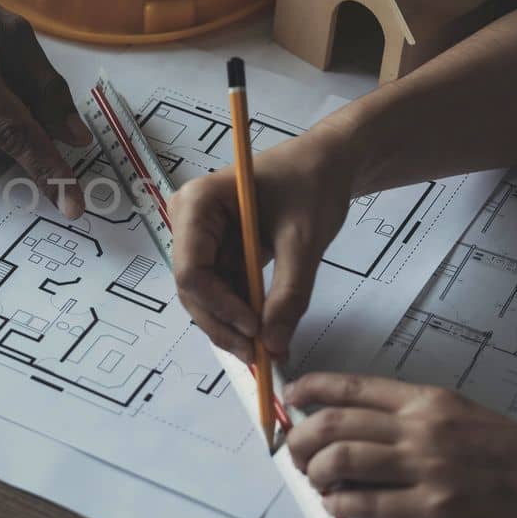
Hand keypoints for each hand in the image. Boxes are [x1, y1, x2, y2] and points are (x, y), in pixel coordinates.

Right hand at [167, 126, 353, 360]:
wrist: (328, 162)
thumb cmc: (313, 182)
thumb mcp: (304, 238)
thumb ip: (289, 293)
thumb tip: (275, 344)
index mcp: (198, 203)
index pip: (192, 269)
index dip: (219, 306)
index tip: (255, 331)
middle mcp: (188, 220)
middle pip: (193, 288)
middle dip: (225, 323)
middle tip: (259, 355)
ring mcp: (200, 236)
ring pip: (206, 295)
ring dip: (234, 323)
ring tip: (267, 347)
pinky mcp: (218, 250)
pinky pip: (223, 290)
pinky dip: (243, 312)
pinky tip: (266, 330)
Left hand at [285, 373, 516, 517]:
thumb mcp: (472, 421)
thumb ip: (422, 421)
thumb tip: (370, 431)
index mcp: (433, 401)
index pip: (354, 387)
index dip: (311, 389)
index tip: (290, 395)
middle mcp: (425, 428)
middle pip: (335, 422)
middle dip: (301, 436)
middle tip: (293, 450)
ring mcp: (429, 469)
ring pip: (342, 460)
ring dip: (315, 472)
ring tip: (314, 481)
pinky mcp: (435, 511)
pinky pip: (368, 504)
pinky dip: (342, 506)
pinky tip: (339, 508)